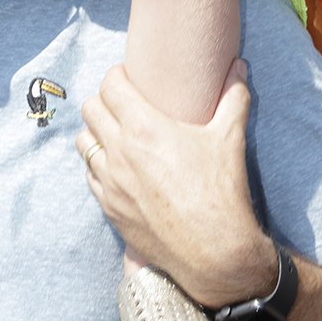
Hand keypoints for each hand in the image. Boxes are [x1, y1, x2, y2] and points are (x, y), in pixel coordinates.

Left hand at [75, 60, 276, 307]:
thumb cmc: (220, 193)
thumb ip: (233, 98)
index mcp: (144, 129)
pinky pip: (90, 176)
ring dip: (97, 134)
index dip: (117, 76)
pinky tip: (119, 168)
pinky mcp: (109, 208)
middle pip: (90, 110)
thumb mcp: (230, 139)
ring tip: (116, 134)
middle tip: (123, 104)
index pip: (109, 86)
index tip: (128, 77)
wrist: (213, 252)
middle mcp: (119, 153)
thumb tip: (238, 67)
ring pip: (83, 143)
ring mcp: (110, 183)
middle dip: (104, 101)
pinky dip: (99, 166)